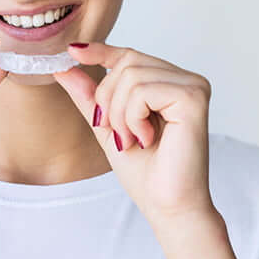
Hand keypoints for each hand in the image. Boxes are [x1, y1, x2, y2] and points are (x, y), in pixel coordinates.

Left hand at [53, 42, 214, 224]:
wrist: (167, 207)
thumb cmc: (145, 172)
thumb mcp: (107, 126)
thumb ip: (90, 96)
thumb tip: (64, 67)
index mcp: (168, 83)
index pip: (130, 55)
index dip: (101, 51)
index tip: (72, 51)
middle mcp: (184, 79)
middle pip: (127, 62)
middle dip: (109, 99)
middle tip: (119, 134)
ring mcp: (193, 85)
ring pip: (131, 75)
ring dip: (121, 114)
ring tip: (134, 140)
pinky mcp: (193, 97)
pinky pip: (143, 90)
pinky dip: (133, 117)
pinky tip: (147, 138)